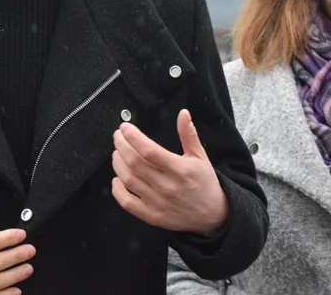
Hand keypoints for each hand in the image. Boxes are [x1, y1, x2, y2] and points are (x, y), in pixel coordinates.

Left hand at [111, 109, 228, 234]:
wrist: (213, 215)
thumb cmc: (205, 183)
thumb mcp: (200, 157)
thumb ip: (189, 134)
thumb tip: (183, 113)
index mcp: (180, 170)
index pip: (149, 150)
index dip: (133, 137)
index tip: (125, 127)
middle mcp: (168, 187)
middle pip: (135, 163)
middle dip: (121, 146)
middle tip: (118, 136)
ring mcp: (159, 203)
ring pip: (129, 180)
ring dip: (118, 163)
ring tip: (117, 153)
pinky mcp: (152, 216)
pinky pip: (128, 203)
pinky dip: (117, 190)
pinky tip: (116, 179)